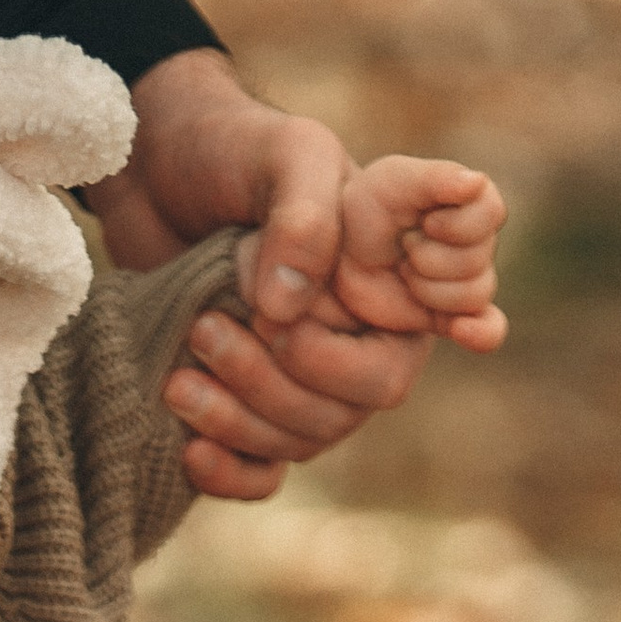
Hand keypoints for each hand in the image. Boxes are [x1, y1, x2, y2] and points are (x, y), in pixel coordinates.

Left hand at [86, 52, 507, 500]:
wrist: (151, 172)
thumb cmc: (233, 148)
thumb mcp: (282, 153)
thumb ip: (303, 217)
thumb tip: (288, 310)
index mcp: (391, 273)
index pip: (456, 313)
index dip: (468, 322)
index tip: (469, 328)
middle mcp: (360, 332)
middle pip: (362, 398)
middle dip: (284, 380)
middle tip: (209, 329)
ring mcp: (306, 375)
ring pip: (306, 437)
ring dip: (241, 420)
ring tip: (179, 376)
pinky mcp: (250, 405)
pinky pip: (263, 469)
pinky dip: (230, 472)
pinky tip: (192, 451)